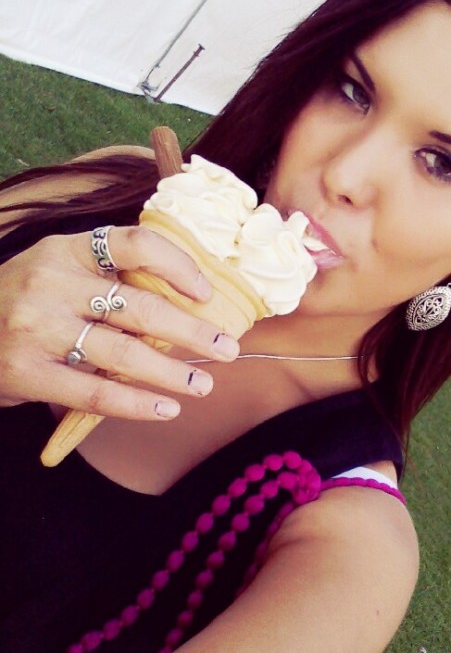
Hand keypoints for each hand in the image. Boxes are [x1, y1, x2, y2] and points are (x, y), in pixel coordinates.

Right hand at [0, 226, 239, 418]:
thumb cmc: (22, 301)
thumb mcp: (56, 271)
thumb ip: (105, 279)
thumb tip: (182, 301)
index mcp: (67, 250)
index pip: (135, 244)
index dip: (178, 265)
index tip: (206, 292)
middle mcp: (52, 283)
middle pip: (139, 307)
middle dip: (191, 331)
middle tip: (227, 348)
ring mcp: (37, 329)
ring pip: (123, 353)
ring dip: (172, 372)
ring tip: (203, 384)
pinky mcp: (27, 372)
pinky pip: (95, 391)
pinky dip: (136, 403)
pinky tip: (165, 408)